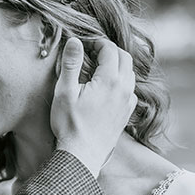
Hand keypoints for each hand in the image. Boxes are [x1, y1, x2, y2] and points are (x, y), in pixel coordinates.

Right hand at [51, 38, 135, 176]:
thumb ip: (70, 64)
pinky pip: (130, 89)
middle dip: (110, 50)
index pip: (110, 50)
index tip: (85, 44)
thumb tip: (74, 41)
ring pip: (130, 73)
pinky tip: (108, 86)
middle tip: (93, 51)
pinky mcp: (127, 113)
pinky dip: (121, 80)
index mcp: (109, 80)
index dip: (97, 43)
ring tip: (100, 66)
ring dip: (118, 64)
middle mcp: (124, 88)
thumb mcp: (64, 92)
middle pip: (125, 58)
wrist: (82, 154)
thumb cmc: (70, 124)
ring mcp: (128, 101)